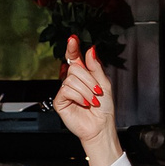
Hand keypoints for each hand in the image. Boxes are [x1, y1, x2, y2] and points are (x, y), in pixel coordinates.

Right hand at [51, 36, 120, 165]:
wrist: (101, 126)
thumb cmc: (104, 108)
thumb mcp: (104, 83)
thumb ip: (96, 67)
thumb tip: (90, 50)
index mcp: (82, 75)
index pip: (74, 58)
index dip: (73, 48)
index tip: (73, 39)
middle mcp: (72, 81)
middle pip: (74, 68)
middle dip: (89, 79)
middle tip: (96, 91)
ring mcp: (65, 91)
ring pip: (71, 79)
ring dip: (86, 90)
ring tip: (91, 100)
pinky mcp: (60, 101)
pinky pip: (67, 90)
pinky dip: (79, 96)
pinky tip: (84, 103)